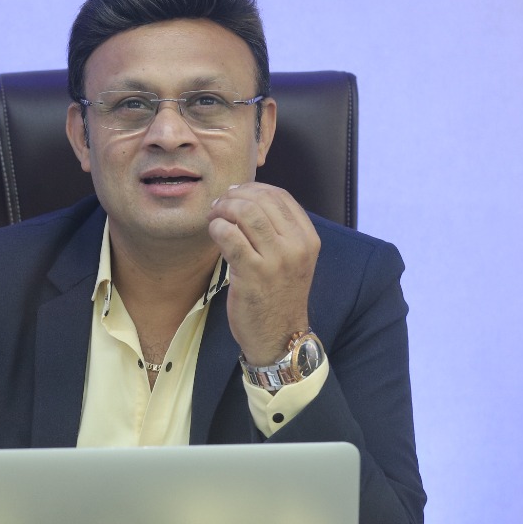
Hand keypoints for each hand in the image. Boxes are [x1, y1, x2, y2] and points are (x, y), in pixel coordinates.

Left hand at [207, 182, 319, 364]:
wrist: (279, 335)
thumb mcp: (292, 259)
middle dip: (234, 196)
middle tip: (219, 205)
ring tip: (214, 217)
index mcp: (308, 238)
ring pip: (246, 213)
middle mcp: (296, 246)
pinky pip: (230, 236)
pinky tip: (214, 233)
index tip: (235, 193)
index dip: (253, 188)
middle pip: (261, 200)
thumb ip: (279, 230)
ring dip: (223, 209)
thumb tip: (246, 197)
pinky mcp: (253, 274)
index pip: (280, 196)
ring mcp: (276, 260)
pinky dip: (217, 228)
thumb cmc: (279, 295)